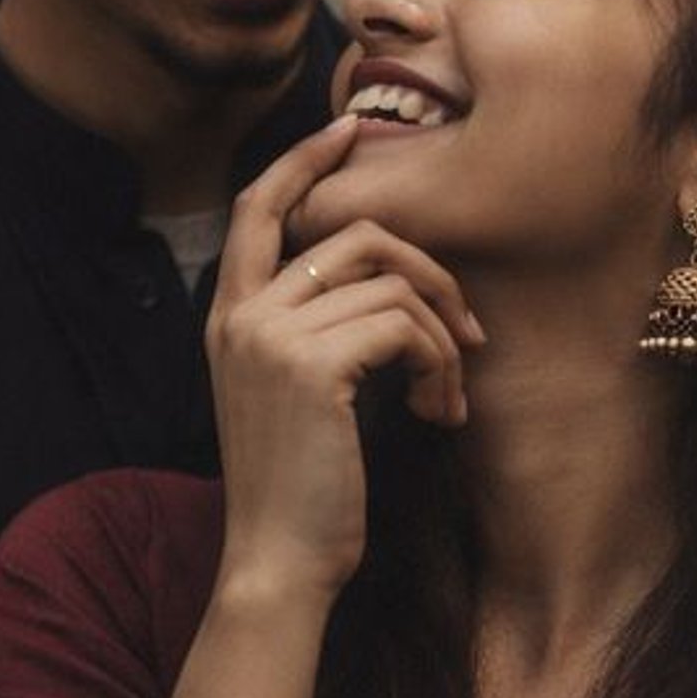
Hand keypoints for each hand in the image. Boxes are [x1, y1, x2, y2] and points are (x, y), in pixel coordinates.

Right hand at [208, 116, 484, 597]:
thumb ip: (317, 332)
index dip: (306, 162)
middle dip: (433, 275)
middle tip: (467, 336)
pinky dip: (439, 367)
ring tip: (447, 398)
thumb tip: (393, 283)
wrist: (278, 563)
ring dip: (443, 340)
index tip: (349, 133)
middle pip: (359, 234)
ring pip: (393, 283)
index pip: (259, 206)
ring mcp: (271, 335)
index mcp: (228, 316)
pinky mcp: (310, 365)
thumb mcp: (296, 396)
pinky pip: (404, 326)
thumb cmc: (302, 493)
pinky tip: (436, 415)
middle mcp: (241, 314)